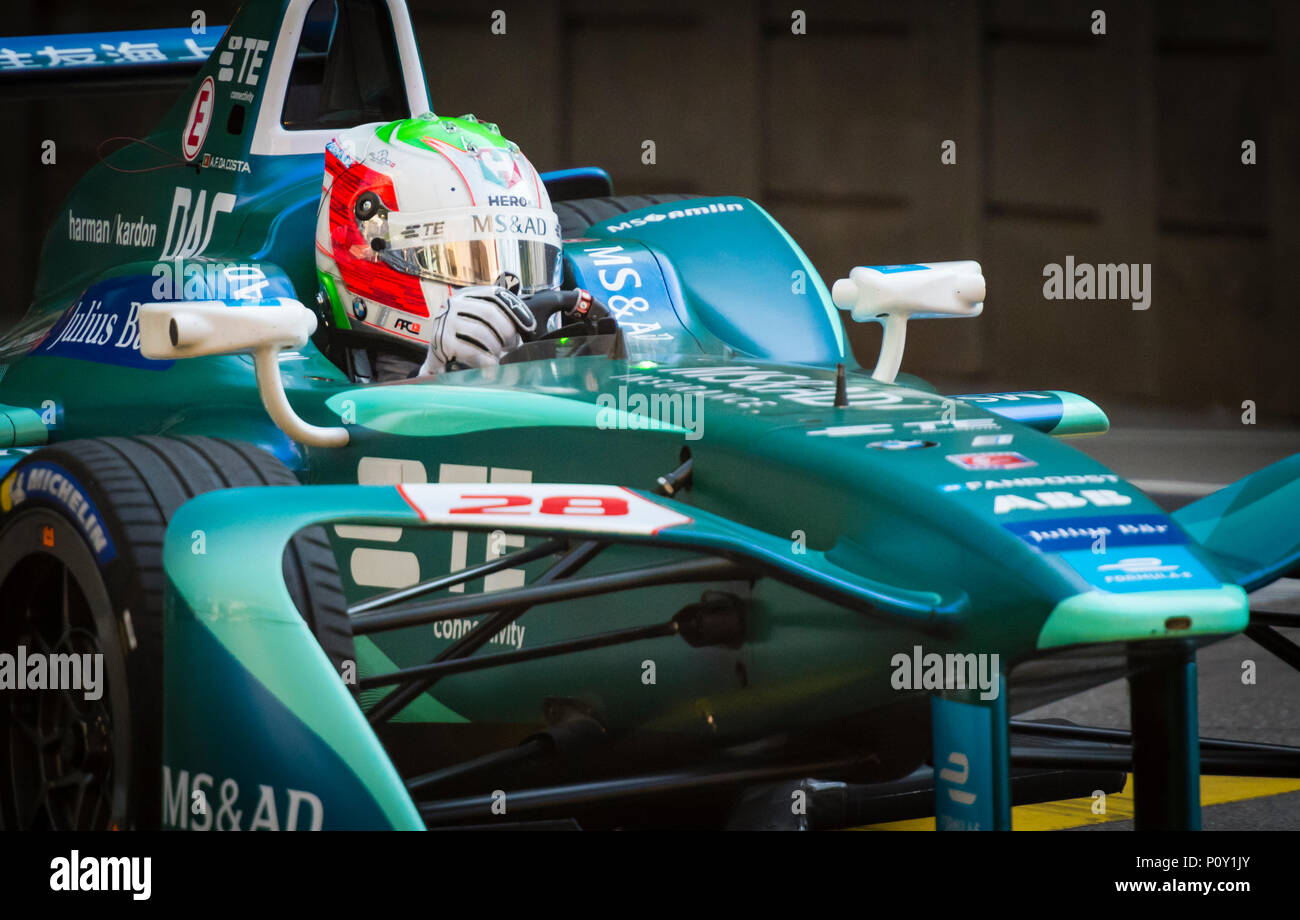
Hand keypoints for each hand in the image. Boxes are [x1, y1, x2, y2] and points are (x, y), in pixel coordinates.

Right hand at [421, 285, 536, 372]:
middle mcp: (453, 303)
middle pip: (490, 313)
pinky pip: (472, 351)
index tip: (529, 327)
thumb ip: (505, 313)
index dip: (516, 310)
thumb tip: (550, 311)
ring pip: (482, 333)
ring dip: (497, 348)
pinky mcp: (442, 342)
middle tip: (512, 347)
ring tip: (499, 356)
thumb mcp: (483, 321)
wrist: (439, 362)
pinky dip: (487, 361)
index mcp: (467, 294)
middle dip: (507, 333)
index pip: (496, 294)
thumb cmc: (468, 341)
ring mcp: (445, 321)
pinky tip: (492, 366)